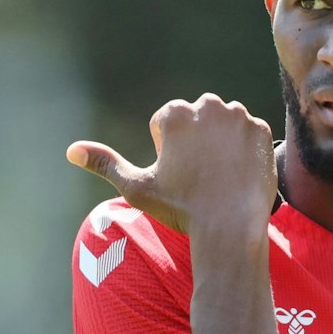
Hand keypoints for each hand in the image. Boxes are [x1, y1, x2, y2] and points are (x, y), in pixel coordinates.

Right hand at [66, 94, 274, 239]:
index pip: (167, 125)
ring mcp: (239, 117)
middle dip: (196, 142)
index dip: (170, 154)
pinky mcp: (262, 131)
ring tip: (221, 176)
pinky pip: (249, 136)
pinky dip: (245, 152)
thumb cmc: (181, 209)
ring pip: (224, 125)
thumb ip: (105, 163)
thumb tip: (71, 150)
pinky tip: (240, 174)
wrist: (230, 227)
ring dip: (221, 143)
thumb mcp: (136, 188)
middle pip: (197, 120)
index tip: (180, 176)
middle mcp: (207, 106)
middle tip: (201, 178)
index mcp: (174, 113)